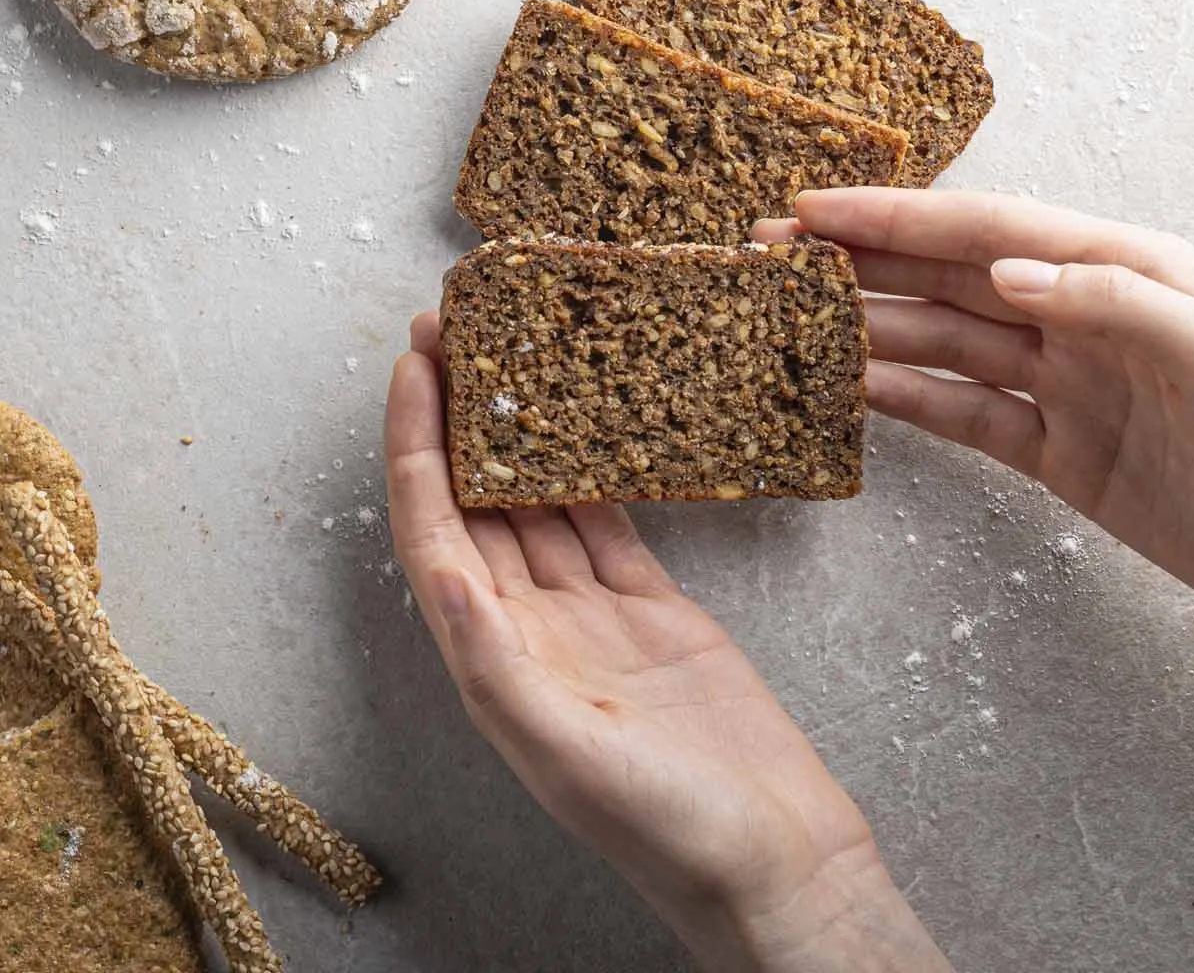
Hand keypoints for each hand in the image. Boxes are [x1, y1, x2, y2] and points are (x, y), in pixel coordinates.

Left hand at [386, 314, 950, 972]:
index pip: (434, 530)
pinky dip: (596, 468)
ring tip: (513, 351)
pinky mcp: (654, 611)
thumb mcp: (569, 749)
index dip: (416, 446)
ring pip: (542, 502)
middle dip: (458, 416)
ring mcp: (592, 619)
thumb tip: (439, 574)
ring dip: (522, 431)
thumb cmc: (672, 831)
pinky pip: (609, 521)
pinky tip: (589, 418)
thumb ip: (497, 663)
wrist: (778, 865)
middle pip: (476, 502)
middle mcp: (527, 633)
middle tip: (453, 327)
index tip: (415, 365)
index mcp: (491, 663)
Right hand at [759, 188, 1193, 668]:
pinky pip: (964, 414)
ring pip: (943, 341)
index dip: (897, 218)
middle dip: (858, 259)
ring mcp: (1067, 386)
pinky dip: (904, 397)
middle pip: (949, 278)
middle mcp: (1083, 317)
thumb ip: (1110, 302)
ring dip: (867, 323)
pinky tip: (849, 383)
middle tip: (772, 251)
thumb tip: (1007, 273)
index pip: (987, 233)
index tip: (815, 209)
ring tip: (787, 312)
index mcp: (1123, 271)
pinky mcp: (1060, 453)